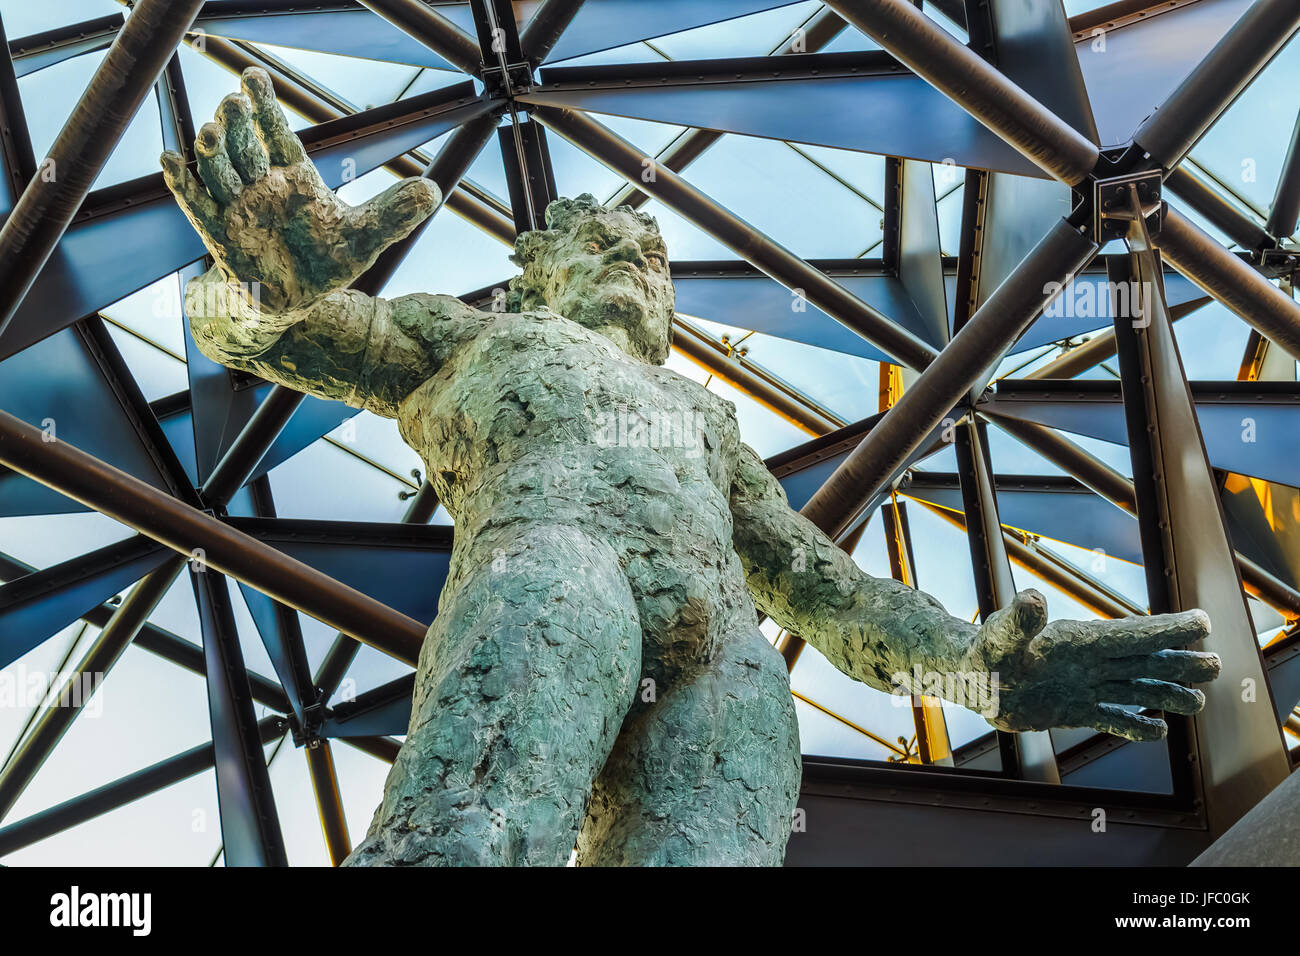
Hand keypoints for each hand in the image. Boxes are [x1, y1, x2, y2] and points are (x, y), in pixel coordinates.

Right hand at [161, 67, 438, 313]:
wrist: (294, 303)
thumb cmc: (325, 264)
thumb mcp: (365, 239)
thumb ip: (394, 214)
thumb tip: (433, 190)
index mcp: (295, 178)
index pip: (276, 135)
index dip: (264, 108)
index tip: (252, 76)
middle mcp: (261, 186)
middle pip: (244, 148)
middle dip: (237, 126)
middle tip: (233, 103)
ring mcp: (238, 208)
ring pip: (220, 171)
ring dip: (213, 151)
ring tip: (210, 130)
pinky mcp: (221, 235)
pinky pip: (197, 205)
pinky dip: (184, 184)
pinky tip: (171, 161)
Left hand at [967, 590, 1218, 741]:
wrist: (965, 677)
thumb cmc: (980, 653)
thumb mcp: (997, 638)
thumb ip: (1018, 621)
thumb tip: (1034, 599)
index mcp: (1077, 641)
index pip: (1130, 634)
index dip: (1166, 629)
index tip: (1202, 621)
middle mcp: (1087, 662)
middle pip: (1143, 660)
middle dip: (1178, 661)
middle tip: (1216, 664)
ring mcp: (1082, 686)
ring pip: (1133, 688)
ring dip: (1165, 693)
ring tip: (1198, 700)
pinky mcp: (1072, 710)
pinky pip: (1110, 716)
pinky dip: (1133, 724)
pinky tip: (1157, 730)